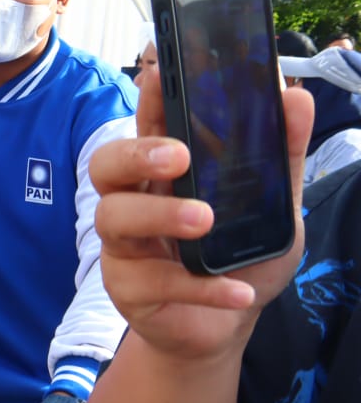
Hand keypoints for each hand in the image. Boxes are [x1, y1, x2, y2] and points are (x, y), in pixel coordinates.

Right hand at [91, 70, 312, 362]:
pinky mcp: (127, 288)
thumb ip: (283, 157)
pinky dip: (200, 288)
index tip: (160, 74)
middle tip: (178, 157)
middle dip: (136, 153)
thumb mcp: (275, 207)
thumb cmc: (240, 256)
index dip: (148, 99)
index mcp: (163, 171)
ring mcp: (124, 244)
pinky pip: (154, 281)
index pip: (147, 123)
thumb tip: (296, 98)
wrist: (227, 328)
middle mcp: (133, 199)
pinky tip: (237, 292)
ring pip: (114, 216)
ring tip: (204, 222)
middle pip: (106, 163)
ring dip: (160, 214)